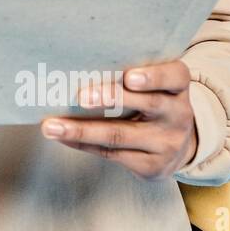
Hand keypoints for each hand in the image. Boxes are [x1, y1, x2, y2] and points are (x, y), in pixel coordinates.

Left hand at [38, 60, 198, 179]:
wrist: (177, 146)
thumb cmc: (152, 101)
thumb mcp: (154, 85)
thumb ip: (130, 74)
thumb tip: (76, 64)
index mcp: (178, 87)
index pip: (175, 76)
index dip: (153, 76)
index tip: (129, 77)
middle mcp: (178, 115)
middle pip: (148, 104)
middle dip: (111, 99)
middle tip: (81, 96)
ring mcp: (166, 144)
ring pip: (120, 135)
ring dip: (81, 130)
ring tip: (51, 126)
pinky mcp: (152, 166)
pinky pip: (111, 154)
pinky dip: (82, 144)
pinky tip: (62, 137)